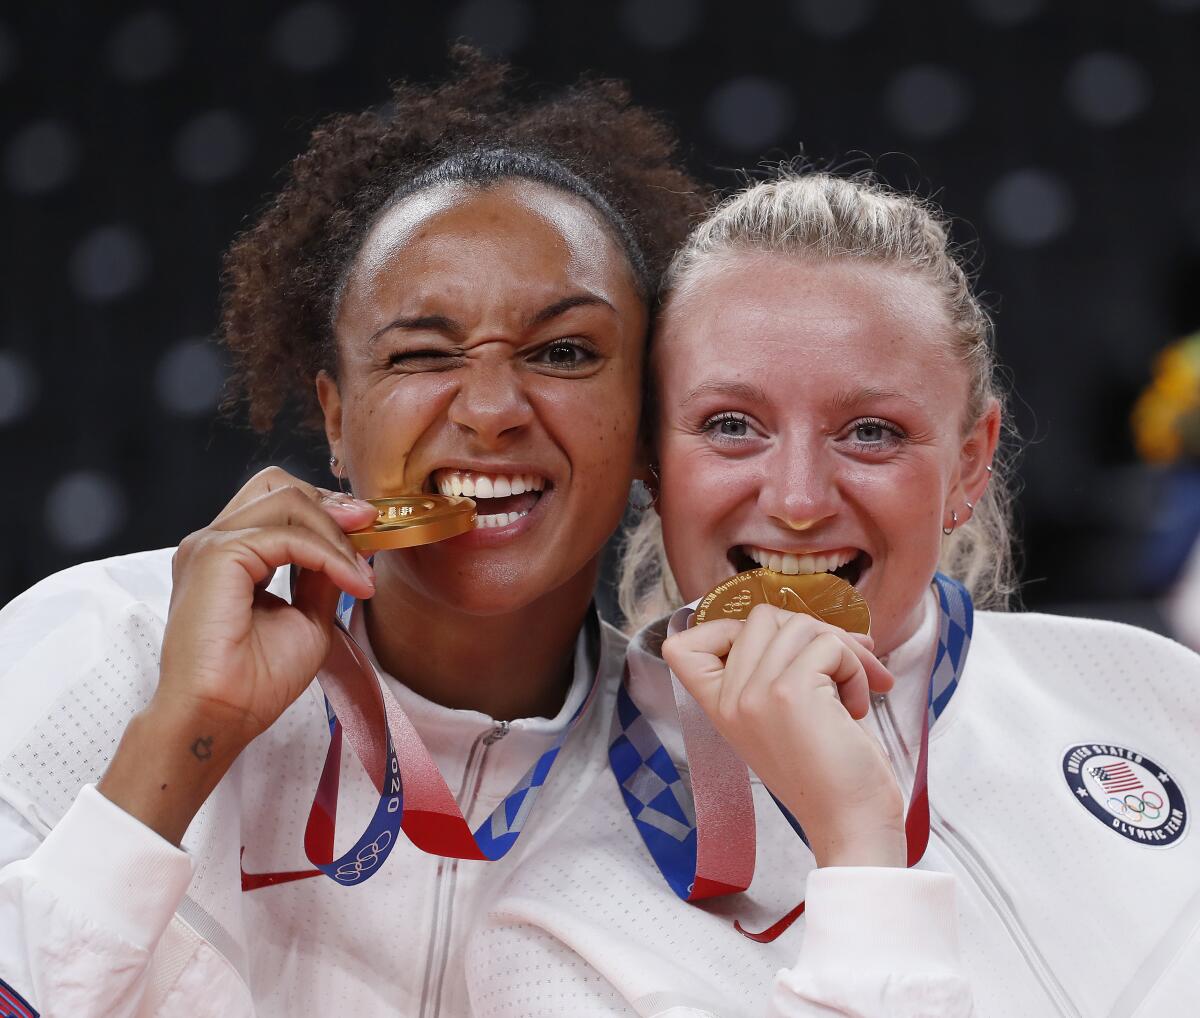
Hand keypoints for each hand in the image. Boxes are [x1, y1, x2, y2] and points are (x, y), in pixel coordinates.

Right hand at [98, 466, 377, 842]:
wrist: (220, 718)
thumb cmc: (255, 683)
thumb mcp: (307, 618)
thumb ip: (321, 576)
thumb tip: (350, 546)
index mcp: (229, 555)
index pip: (278, 502)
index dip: (327, 511)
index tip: (369, 532)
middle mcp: (214, 542)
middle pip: (278, 485)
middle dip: (330, 503)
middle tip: (370, 529)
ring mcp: (211, 544)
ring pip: (287, 500)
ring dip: (335, 532)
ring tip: (361, 572)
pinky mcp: (218, 555)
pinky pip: (289, 536)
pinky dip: (329, 554)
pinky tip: (351, 582)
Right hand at [662, 604, 906, 867]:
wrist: (851, 824)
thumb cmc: (829, 774)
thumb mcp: (779, 719)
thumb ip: (772, 672)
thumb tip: (810, 621)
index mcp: (719, 707)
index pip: (682, 644)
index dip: (725, 629)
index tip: (772, 654)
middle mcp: (729, 698)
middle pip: (760, 617)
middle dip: (810, 633)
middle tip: (840, 671)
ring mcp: (755, 693)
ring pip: (799, 624)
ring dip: (842, 652)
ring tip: (850, 694)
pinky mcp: (789, 691)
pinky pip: (830, 645)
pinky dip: (857, 668)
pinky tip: (856, 707)